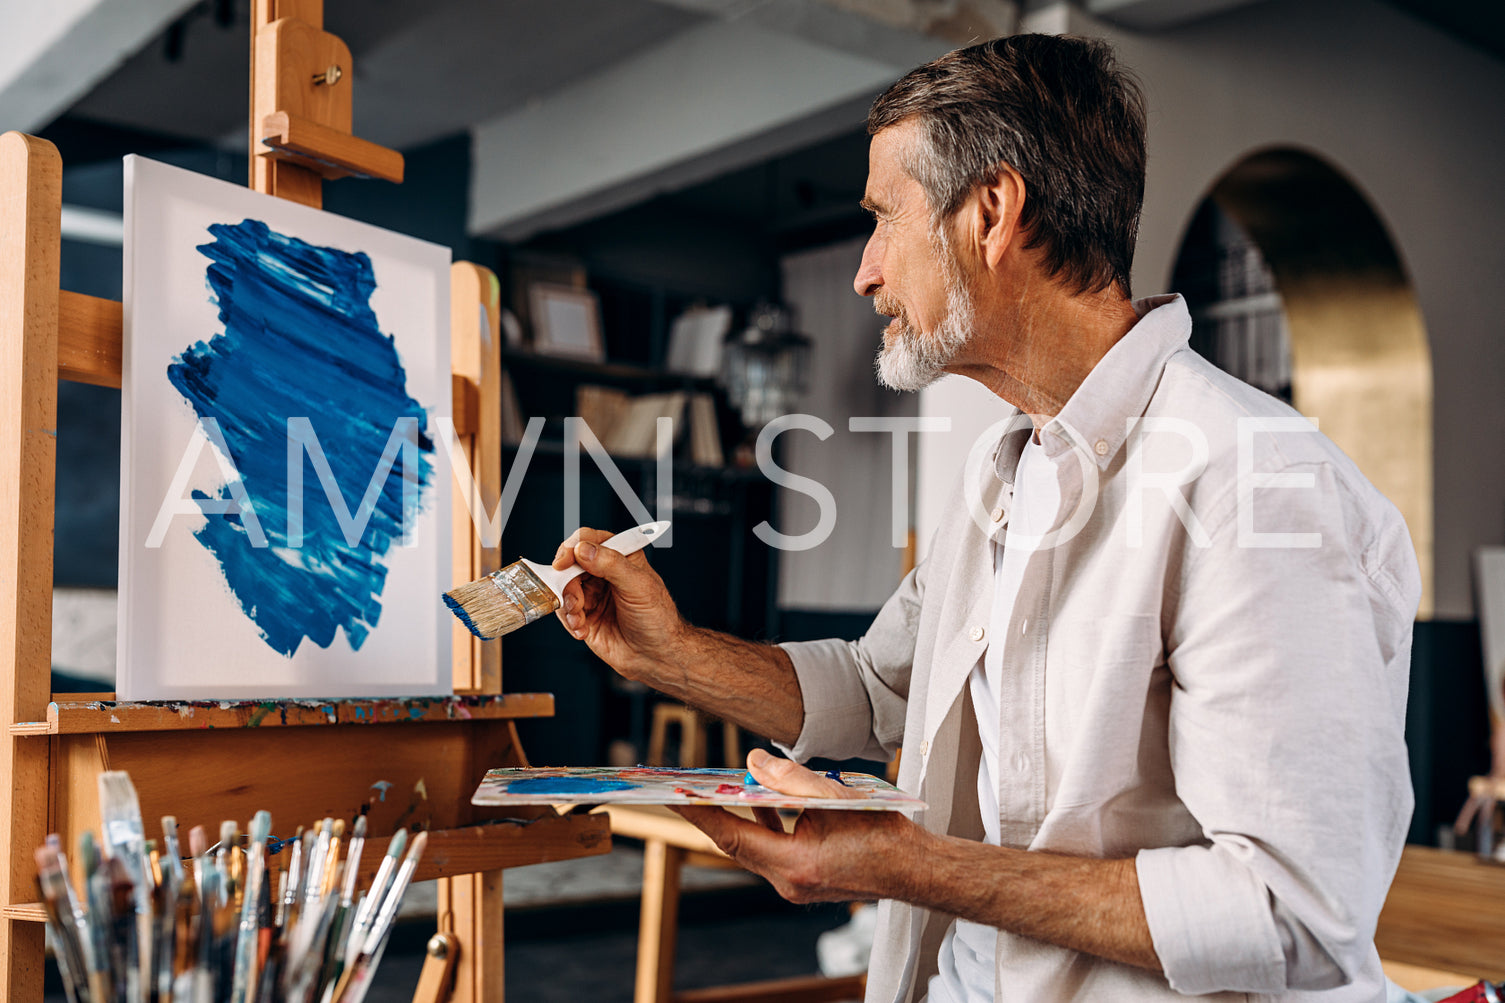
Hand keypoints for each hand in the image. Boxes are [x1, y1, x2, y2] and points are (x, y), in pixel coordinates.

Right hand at [552, 526, 685, 680]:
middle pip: (570, 565)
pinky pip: (564, 612)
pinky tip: (582, 630)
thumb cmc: (658, 619)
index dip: (573, 548)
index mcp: (620, 557)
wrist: (657, 657)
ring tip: (580, 619)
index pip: (589, 540)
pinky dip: (569, 621)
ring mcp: (593, 594)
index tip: (564, 562)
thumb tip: (583, 549)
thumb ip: (611, 565)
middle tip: (573, 600)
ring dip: (568, 604)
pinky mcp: (585, 616)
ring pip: (564, 589)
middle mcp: (603, 573)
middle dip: (567, 582)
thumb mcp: (639, 586)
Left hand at [672, 749, 925, 904]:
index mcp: (793, 865)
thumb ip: (791, 779)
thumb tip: (754, 762)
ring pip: (758, 844)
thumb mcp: (835, 798)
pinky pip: (776, 849)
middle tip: (690, 786)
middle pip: (740, 841)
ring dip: (746, 815)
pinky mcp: (806, 878)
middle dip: (718, 811)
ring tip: (729, 786)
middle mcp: (789, 881)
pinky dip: (769, 824)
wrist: (917, 869)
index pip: (731, 836)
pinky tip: (770, 803)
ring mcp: (797, 883)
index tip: (672, 794)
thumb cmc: (885, 836)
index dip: (699, 813)